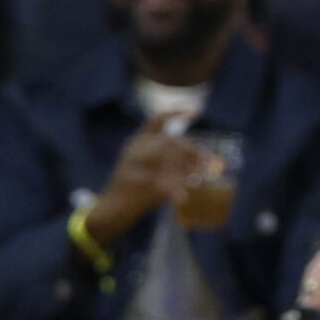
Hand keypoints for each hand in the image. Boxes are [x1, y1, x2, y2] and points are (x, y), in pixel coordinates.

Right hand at [85, 122, 225, 247]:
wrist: (110, 210)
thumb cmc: (135, 190)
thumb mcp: (149, 169)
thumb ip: (171, 162)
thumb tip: (204, 163)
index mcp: (137, 142)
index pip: (157, 120)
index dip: (176, 113)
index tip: (195, 109)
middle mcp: (134, 148)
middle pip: (168, 141)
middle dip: (191, 151)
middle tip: (208, 164)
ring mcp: (132, 163)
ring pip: (165, 157)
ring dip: (186, 168)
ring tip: (200, 178)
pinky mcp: (132, 181)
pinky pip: (159, 181)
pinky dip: (174, 190)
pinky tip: (182, 198)